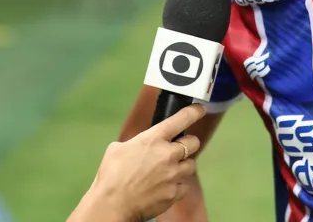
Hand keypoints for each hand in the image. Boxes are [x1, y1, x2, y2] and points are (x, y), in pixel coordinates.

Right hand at [69, 104, 205, 221]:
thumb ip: (137, 143)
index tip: (200, 109)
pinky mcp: (174, 193)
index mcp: (154, 138)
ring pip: (191, 165)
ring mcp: (173, 174)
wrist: (112, 204)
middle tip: (180, 148)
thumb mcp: (118, 148)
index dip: (194, 112)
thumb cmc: (111, 175)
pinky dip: (177, 185)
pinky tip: (166, 187)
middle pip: (194, 142)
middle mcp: (168, 154)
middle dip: (188, 143)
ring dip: (183, 165)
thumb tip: (142, 146)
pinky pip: (184, 186)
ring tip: (170, 170)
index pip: (181, 119)